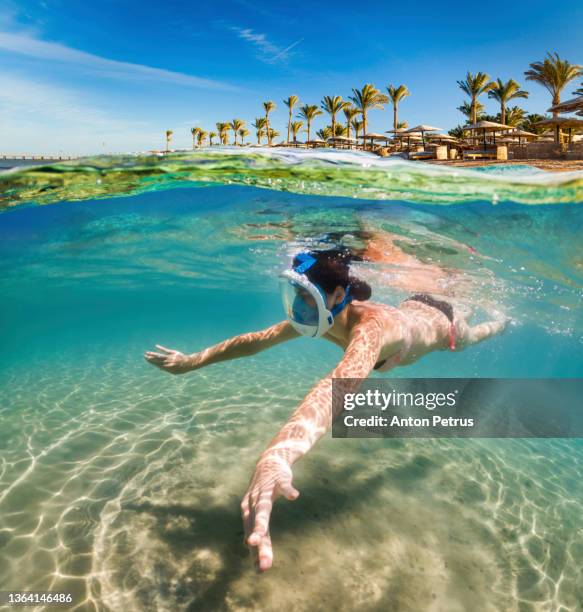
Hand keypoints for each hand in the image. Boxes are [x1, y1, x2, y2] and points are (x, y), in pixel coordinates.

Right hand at [144, 344, 197, 373]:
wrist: (190, 363)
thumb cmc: (182, 368)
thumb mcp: (175, 372)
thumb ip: (167, 369)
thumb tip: (159, 368)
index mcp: (168, 368)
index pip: (158, 365)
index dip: (152, 362)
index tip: (147, 360)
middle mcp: (169, 362)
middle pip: (158, 360)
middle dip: (151, 358)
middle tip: (145, 356)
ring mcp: (171, 357)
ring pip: (160, 356)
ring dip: (153, 354)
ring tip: (147, 352)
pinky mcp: (173, 353)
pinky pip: (166, 350)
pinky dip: (161, 348)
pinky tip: (156, 346)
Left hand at [241, 455, 298, 571]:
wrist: (269, 460)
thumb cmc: (264, 488)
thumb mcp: (257, 508)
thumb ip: (254, 526)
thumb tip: (246, 546)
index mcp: (249, 511)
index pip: (253, 534)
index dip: (256, 551)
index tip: (260, 571)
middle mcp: (254, 501)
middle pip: (256, 525)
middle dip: (258, 545)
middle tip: (262, 564)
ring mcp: (265, 489)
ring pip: (263, 507)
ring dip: (259, 524)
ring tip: (256, 541)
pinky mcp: (278, 478)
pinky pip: (284, 485)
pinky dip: (288, 490)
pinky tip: (294, 497)